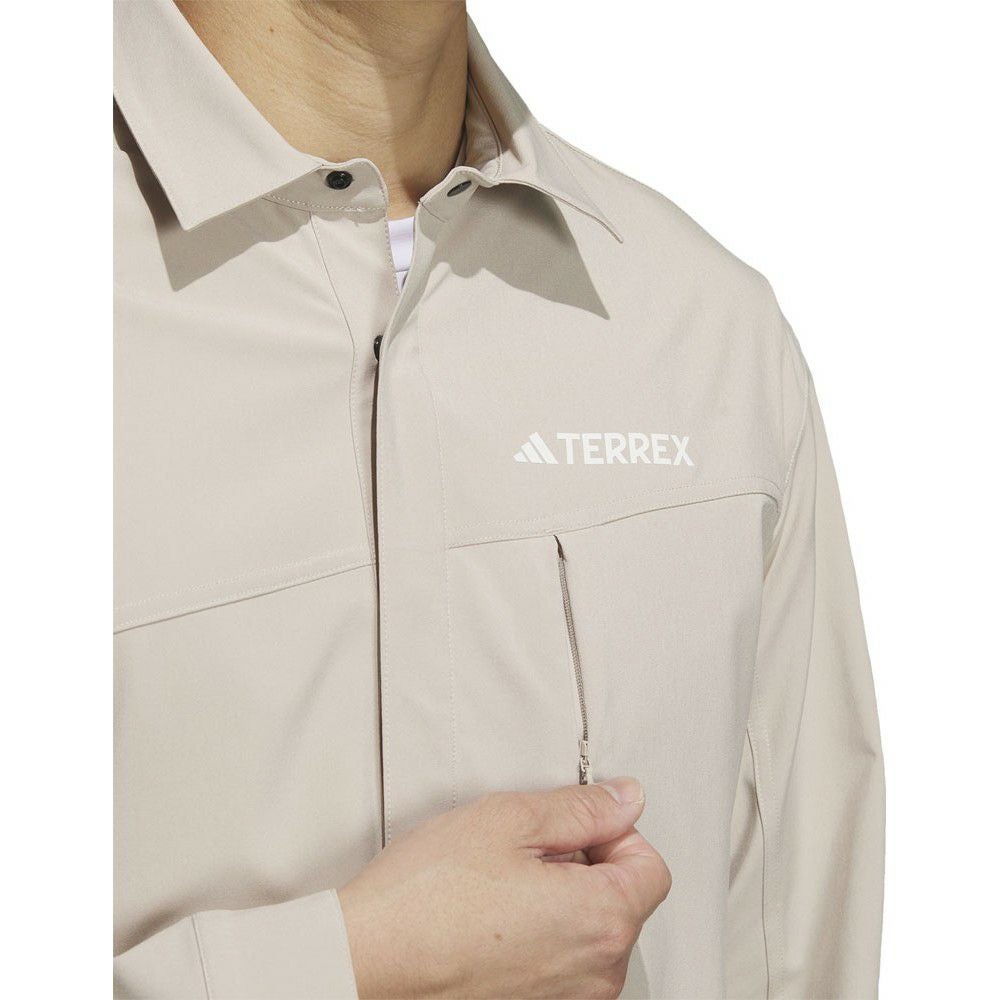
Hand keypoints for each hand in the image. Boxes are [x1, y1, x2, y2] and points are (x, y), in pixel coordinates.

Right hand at [338, 777, 670, 998]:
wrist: (365, 961)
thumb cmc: (426, 895)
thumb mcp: (509, 819)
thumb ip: (582, 808)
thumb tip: (626, 799)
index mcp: (601, 920)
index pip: (652, 867)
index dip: (614, 835)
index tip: (572, 828)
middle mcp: (596, 975)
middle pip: (622, 902)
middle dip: (585, 867)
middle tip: (524, 853)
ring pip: (590, 934)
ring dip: (560, 903)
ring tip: (499, 887)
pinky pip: (560, 965)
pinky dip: (539, 938)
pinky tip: (491, 921)